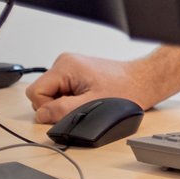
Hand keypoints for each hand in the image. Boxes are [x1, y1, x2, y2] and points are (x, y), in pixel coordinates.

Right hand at [25, 53, 156, 123]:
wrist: (144, 81)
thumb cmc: (126, 89)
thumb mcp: (91, 105)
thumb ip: (62, 110)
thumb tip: (41, 115)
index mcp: (66, 66)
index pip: (35, 92)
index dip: (47, 108)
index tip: (67, 110)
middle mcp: (65, 62)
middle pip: (42, 93)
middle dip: (57, 105)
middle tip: (81, 105)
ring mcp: (71, 67)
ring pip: (52, 93)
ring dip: (65, 102)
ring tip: (88, 100)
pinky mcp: (77, 73)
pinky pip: (62, 91)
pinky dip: (72, 98)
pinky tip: (89, 98)